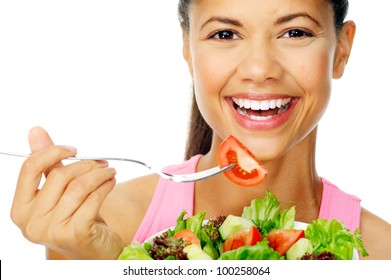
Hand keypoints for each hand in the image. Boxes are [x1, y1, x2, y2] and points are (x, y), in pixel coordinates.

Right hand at [11, 127, 124, 258]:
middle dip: (85, 164)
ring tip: (109, 171)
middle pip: (59, 176)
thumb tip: (36, 131)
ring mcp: (51, 231)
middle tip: (101, 162)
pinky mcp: (75, 234)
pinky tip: (111, 182)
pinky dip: (106, 185)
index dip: (53, 152)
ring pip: (79, 186)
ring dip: (99, 174)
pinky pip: (94, 198)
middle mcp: (30, 223)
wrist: (94, 250)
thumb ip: (48, 165)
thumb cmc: (75, 218)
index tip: (73, 148)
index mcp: (20, 209)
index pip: (29, 169)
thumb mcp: (59, 192)